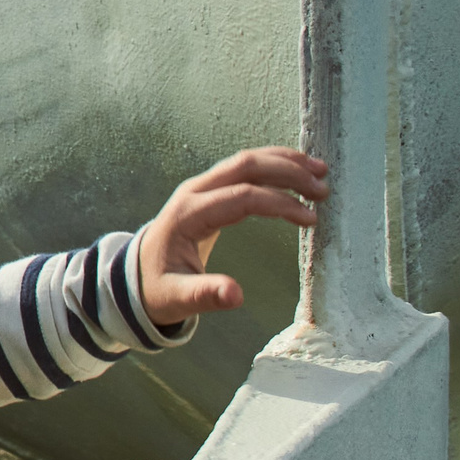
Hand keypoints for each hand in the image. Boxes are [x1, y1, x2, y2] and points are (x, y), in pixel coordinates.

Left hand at [136, 146, 327, 326]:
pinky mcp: (210, 189)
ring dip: (284, 163)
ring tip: (321, 173)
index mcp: (187, 214)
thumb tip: (235, 295)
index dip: (279, 204)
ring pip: (246, 161)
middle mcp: (194, 192)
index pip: (240, 197)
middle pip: (245, 166)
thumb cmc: (157, 287)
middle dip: (287, 172)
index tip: (310, 219)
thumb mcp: (177, 298)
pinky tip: (300, 171)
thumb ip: (204, 296)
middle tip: (323, 189)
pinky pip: (244, 168)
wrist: (136, 275)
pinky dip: (274, 165)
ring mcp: (201, 187)